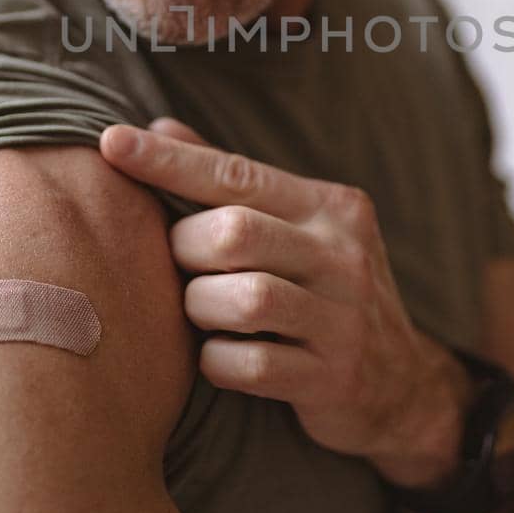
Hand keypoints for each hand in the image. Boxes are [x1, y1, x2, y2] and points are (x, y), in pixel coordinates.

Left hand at [98, 117, 466, 468]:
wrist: (402, 385)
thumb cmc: (323, 294)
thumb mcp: (295, 229)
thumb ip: (231, 182)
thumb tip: (161, 127)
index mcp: (330, 206)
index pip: (237, 173)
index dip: (169, 161)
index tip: (111, 141)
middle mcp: (343, 254)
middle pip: (233, 233)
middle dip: (185, 250)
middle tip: (183, 267)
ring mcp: (344, 317)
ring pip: (242, 300)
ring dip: (201, 308)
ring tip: (203, 312)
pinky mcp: (335, 378)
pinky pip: (251, 366)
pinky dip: (218, 363)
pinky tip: (221, 357)